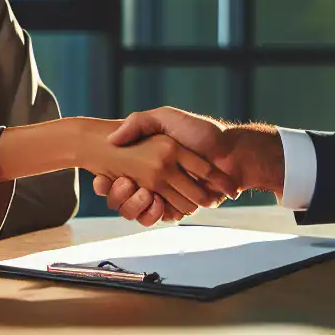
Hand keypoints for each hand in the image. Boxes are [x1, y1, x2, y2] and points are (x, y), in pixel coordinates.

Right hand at [74, 117, 237, 218]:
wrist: (233, 154)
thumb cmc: (203, 132)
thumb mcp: (167, 118)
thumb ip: (139, 122)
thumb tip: (112, 139)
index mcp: (149, 160)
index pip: (116, 175)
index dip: (105, 181)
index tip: (100, 179)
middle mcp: (155, 179)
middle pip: (122, 197)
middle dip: (119, 195)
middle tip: (121, 183)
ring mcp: (167, 194)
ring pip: (137, 210)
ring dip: (135, 204)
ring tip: (140, 190)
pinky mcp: (179, 207)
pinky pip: (159, 217)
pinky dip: (153, 213)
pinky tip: (155, 200)